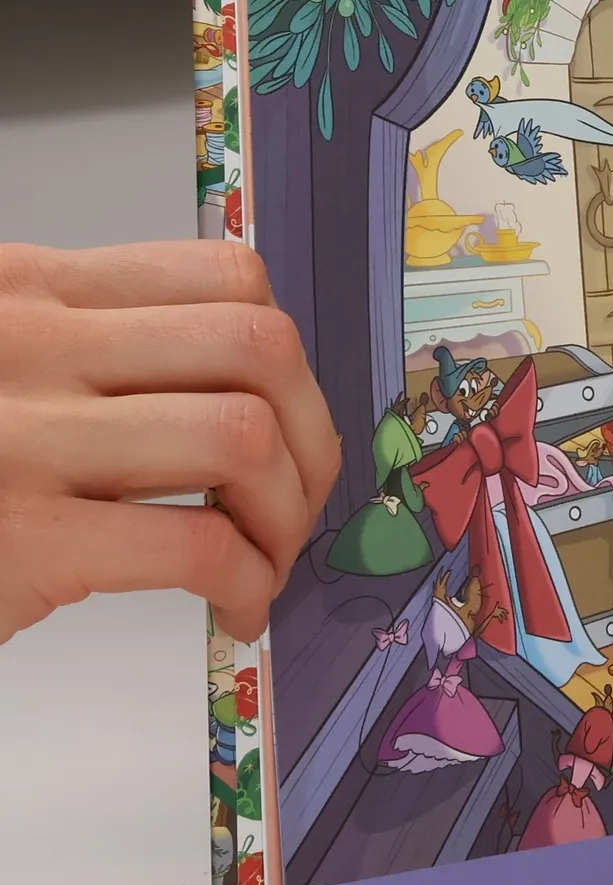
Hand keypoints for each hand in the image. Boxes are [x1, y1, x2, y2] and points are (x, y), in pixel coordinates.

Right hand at [0, 242, 341, 646]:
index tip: (287, 416)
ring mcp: (21, 440)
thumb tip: (254, 389)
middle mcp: (26, 344)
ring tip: (264, 557)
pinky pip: (196, 545)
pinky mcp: (21, 541)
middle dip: (310, 432)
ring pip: (241, 437)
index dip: (286, 356)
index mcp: (29, 288)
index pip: (226, 277)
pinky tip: (234, 607)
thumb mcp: (4, 367)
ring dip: (285, 512)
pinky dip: (247, 582)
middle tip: (294, 497)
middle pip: (257, 347)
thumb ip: (96, 351)